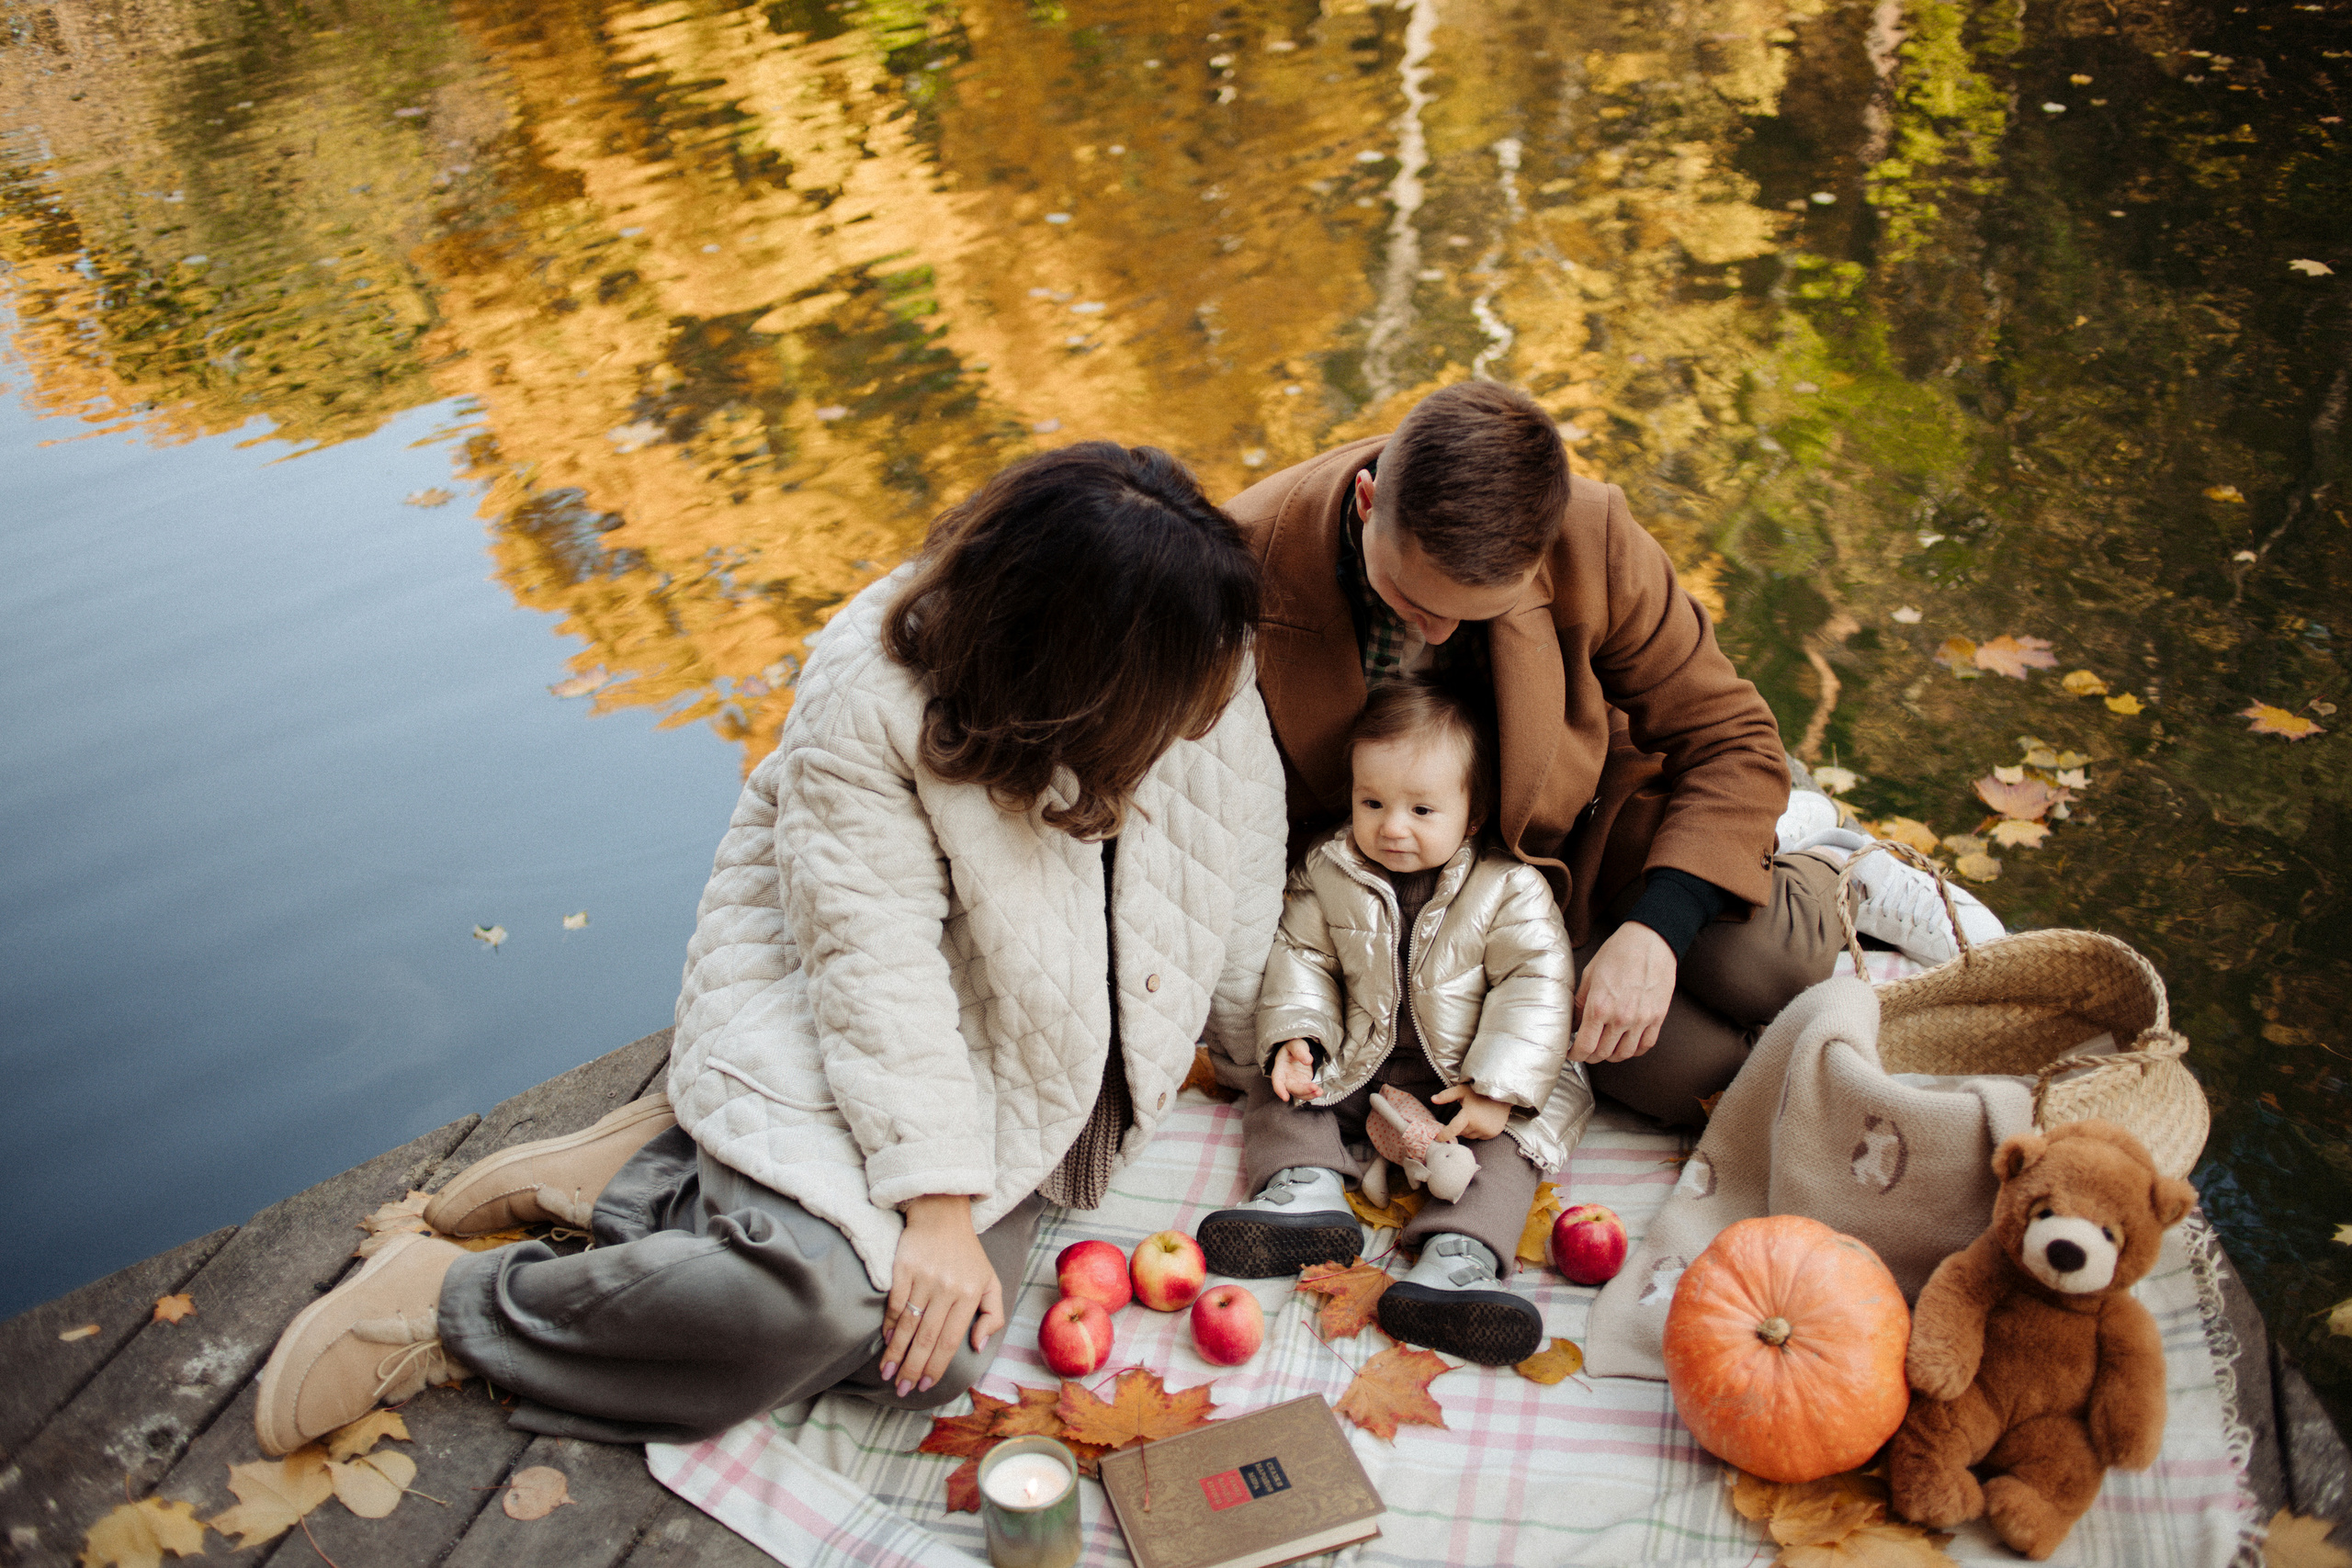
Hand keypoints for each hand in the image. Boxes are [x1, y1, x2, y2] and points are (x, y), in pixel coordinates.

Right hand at [881, 1195, 1004, 1396]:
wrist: (943, 1213)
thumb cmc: (968, 1254)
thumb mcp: (990, 1281)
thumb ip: (993, 1315)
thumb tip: (978, 1346)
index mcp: (969, 1295)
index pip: (950, 1340)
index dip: (937, 1366)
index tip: (927, 1384)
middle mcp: (947, 1288)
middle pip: (928, 1338)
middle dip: (913, 1368)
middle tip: (903, 1388)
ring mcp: (924, 1277)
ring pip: (908, 1325)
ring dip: (896, 1353)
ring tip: (888, 1374)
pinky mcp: (904, 1267)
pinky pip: (895, 1303)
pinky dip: (889, 1325)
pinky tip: (885, 1342)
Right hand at [1269, 1039, 1318, 1102]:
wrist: (1301, 1049)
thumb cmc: (1295, 1046)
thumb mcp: (1296, 1044)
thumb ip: (1299, 1051)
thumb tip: (1308, 1061)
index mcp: (1280, 1067)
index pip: (1277, 1080)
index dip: (1279, 1089)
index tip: (1285, 1098)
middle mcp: (1285, 1077)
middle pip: (1291, 1088)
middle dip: (1302, 1090)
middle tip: (1314, 1087)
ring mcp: (1294, 1082)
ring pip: (1299, 1093)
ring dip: (1309, 1094)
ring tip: (1319, 1091)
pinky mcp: (1303, 1084)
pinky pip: (1306, 1092)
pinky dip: (1313, 1093)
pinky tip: (1319, 1091)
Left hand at [1430, 1084, 1510, 1140]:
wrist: (1502, 1093)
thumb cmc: (1479, 1091)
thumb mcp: (1462, 1090)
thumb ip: (1447, 1095)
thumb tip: (1432, 1099)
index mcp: (1468, 1115)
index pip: (1453, 1130)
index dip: (1444, 1135)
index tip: (1437, 1139)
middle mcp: (1478, 1125)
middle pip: (1462, 1132)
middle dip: (1460, 1126)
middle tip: (1466, 1114)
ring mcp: (1486, 1131)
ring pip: (1470, 1135)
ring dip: (1469, 1129)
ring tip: (1475, 1116)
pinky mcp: (1493, 1133)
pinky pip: (1480, 1136)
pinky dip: (1478, 1131)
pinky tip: (1482, 1120)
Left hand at [1571, 922, 1676, 1063]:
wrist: (1650, 940)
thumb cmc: (1617, 953)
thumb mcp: (1589, 975)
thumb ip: (1580, 1003)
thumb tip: (1572, 1024)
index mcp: (1599, 1006)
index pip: (1585, 1046)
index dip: (1575, 1054)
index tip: (1572, 1053)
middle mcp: (1621, 1017)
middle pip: (1603, 1053)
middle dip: (1591, 1055)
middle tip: (1586, 1050)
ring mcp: (1642, 1019)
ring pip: (1625, 1054)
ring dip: (1612, 1055)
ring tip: (1605, 1048)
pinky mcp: (1658, 1017)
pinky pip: (1646, 1045)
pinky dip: (1634, 1050)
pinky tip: (1626, 1044)